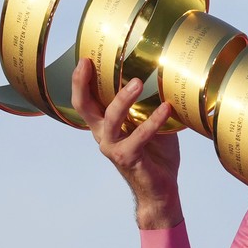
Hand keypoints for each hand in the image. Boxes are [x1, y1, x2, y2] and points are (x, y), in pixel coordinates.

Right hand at [71, 58, 182, 228]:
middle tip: (90, 63)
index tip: (84, 58)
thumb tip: (166, 75)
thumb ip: (151, 104)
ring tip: (137, 82)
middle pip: (84, 106)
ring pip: (111, 118)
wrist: (160, 189)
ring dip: (122, 99)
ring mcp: (113, 147)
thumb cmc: (156, 154)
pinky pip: (139, 136)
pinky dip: (154, 121)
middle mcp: (104, 134)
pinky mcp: (128, 158)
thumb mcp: (152, 123)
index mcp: (105, 124)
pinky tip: (166, 108)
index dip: (81, 80)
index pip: (86, 99)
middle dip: (83, 83)